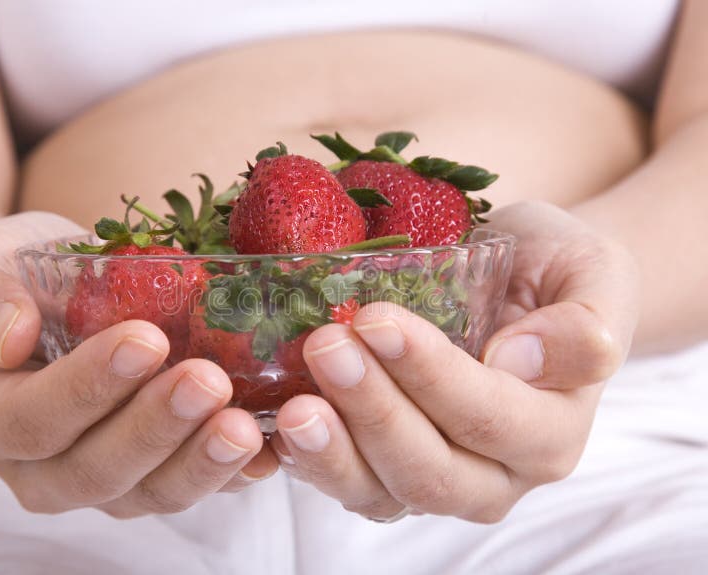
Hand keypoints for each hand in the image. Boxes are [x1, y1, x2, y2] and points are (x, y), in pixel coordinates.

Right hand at [0, 212, 276, 516]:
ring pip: (148, 494)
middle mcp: (38, 467)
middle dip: (156, 428)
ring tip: (247, 426)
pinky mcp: (153, 476)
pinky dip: (232, 475)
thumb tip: (7, 336)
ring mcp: (102, 479)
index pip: (32, 419)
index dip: (88, 387)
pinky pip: (192, 488)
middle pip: (95, 469)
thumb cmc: (19, 277)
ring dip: (200, 462)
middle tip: (208, 380)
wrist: (59, 295)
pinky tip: (270, 448)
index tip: (146, 340)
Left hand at [269, 201, 639, 521]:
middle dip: (374, 411)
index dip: (432, 376)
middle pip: (431, 470)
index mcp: (551, 431)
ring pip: (382, 493)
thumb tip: (523, 362)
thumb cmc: (552, 272)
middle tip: (326, 347)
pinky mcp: (386, 471)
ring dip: (334, 451)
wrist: (518, 281)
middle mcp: (497, 474)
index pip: (490, 418)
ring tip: (293, 405)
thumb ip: (584, 323)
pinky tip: (276, 423)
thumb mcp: (592, 272)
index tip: (378, 320)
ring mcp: (438, 479)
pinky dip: (310, 461)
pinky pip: (347, 483)